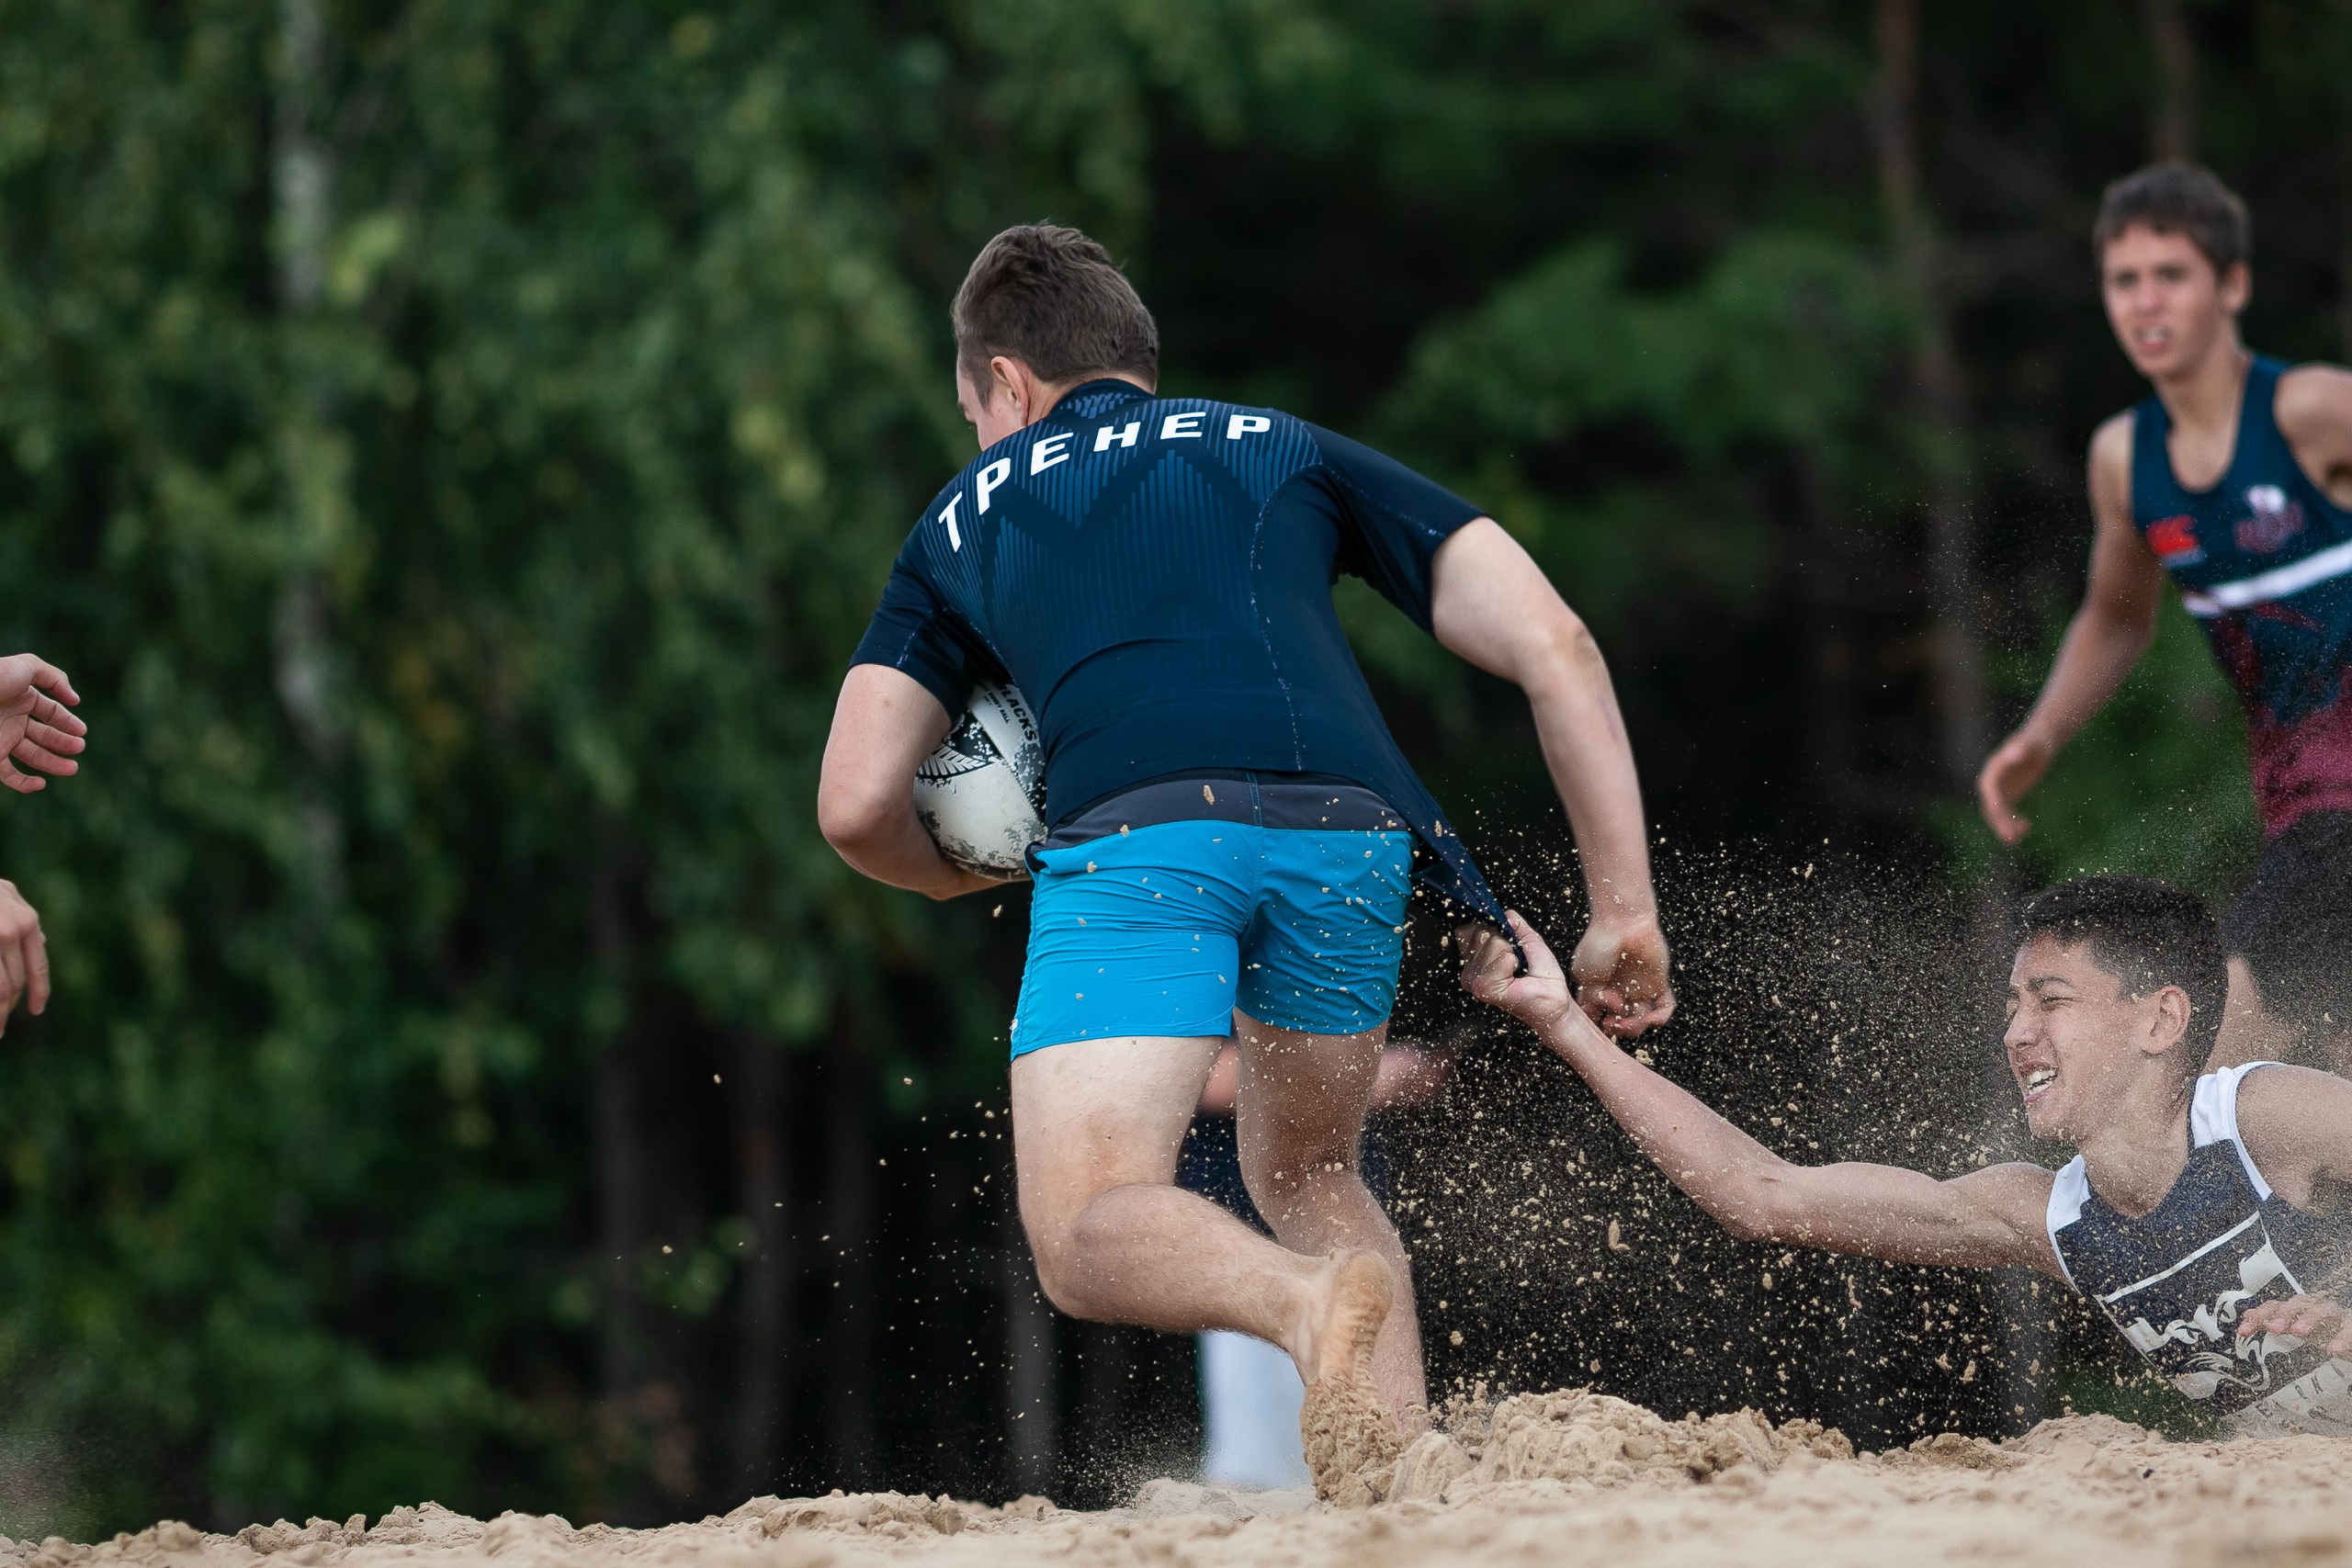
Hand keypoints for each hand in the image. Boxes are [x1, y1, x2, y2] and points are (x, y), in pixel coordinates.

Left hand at [0, 654, 85, 794]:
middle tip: (79, 747)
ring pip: (32, 756)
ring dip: (53, 763)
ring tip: (72, 768)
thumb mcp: (26, 667)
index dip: (68, 722)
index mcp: (21, 699)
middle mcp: (12, 719)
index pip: (51, 712)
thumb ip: (54, 677)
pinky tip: (41, 783)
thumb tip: (75, 700)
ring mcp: (2, 738)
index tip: (81, 731)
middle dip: (64, 742)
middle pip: (44, 735)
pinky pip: (8, 774)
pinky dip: (24, 783)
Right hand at [0, 880, 47, 1036]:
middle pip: (14, 983)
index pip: (37, 966)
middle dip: (7, 1009)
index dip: (39, 991)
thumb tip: (43, 940)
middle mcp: (10, 932)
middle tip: (1, 1028)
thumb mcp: (3, 893)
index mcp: (25, 922)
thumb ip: (21, 918)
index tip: (37, 1011)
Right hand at [1459, 911, 1574, 1033]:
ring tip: (1516, 970)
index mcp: (1474, 960)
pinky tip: (1515, 976)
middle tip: (1515, 961)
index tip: (1507, 946)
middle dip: (1505, 941)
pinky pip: (1502, 958)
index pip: (1470, 928)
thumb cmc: (1542, 977)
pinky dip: (1513, 962)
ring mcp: (1474, 981)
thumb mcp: (1529, 940)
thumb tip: (1504, 915)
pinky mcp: (1484, 988)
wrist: (1553, 1000)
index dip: (1492, 930)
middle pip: (1482, 932)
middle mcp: (1469, 971)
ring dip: (1512, 954)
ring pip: (1493, 943)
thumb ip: (1515, 923)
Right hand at [1570, 915, 1674, 1037]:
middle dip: (1617, 1029)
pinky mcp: (1658, 983)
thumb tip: (1609, 1010)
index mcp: (1598, 989)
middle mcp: (1619, 991)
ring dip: (1636, 1027)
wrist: (1622, 921)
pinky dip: (1661, 1017)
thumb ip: (1593, 997)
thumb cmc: (1599, 943)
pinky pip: (1665, 1006)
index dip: (1597, 1024)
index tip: (1595, 1022)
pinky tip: (1652, 1018)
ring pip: (1641, 1020)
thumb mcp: (1585, 974)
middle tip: (1612, 1024)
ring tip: (1629, 1022)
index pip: (1599, 1016)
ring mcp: (1639, 988)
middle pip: (1621, 1022)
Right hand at [1976, 728, 2050, 845]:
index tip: (2002, 815)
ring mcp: (2000, 790)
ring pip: (1998, 813)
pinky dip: (2013, 823)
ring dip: (2005, 827)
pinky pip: (2007, 813)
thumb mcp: (2031, 744)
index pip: (1989, 788)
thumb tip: (2013, 754)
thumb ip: (2020, 748)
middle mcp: (1992, 781)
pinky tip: (2025, 830)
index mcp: (1993, 769)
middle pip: (1991, 805)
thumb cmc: (2037, 740)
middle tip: (2011, 838)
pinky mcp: (2009, 795)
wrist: (2041, 741)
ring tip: (2017, 840)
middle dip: (2000, 822)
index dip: (1994, 802)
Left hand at [2236, 1294, 2351, 1357]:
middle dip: (2284, 1314)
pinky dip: (2342, 1337)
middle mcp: (2317, 1307)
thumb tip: (2246, 1318)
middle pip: (2298, 1303)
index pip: (2275, 1307)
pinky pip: (2349, 1327)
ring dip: (2310, 1318)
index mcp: (2299, 1309)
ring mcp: (2337, 1314)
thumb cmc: (2325, 1331)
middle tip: (2274, 1328)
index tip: (2243, 1331)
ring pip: (2324, 1309)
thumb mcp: (2297, 1329)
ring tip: (2299, 1332)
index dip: (2259, 1316)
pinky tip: (2333, 1349)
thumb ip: (2273, 1322)